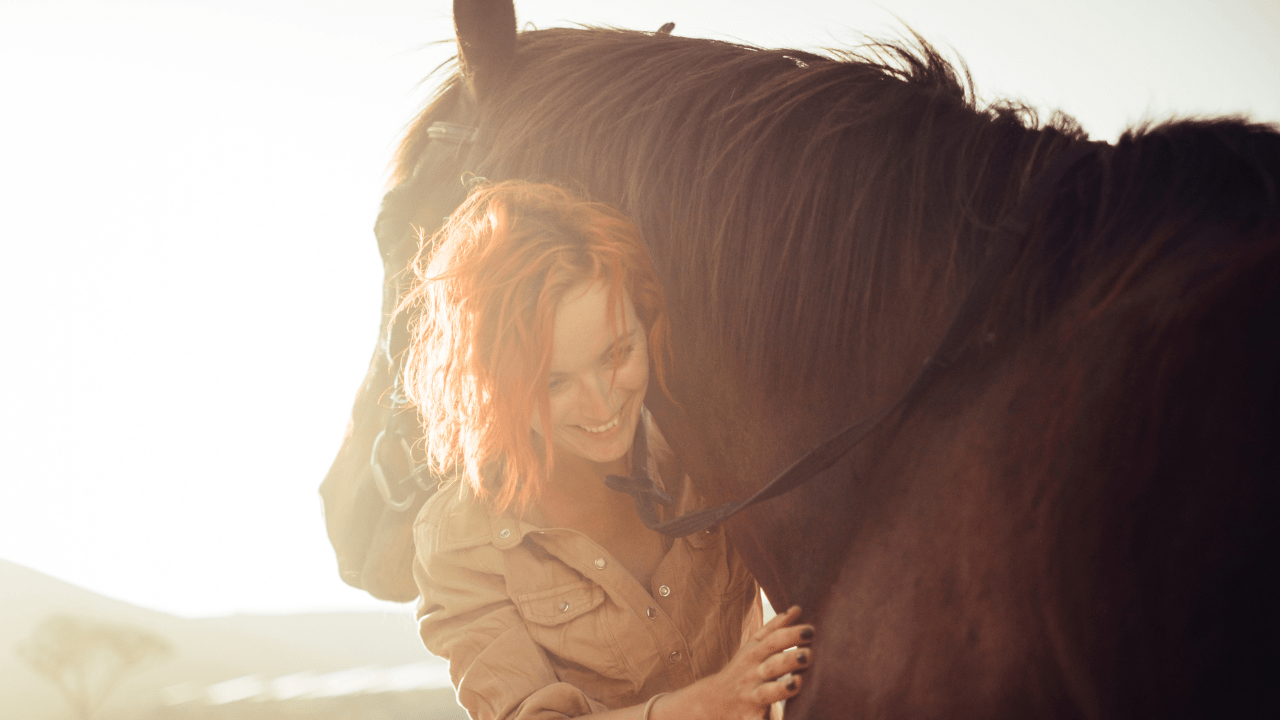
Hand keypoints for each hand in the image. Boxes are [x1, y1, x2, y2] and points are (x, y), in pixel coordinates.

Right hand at [657, 606, 813, 719]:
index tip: (811, 630)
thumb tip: (797, 609)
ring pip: (766, 693)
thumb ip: (775, 628)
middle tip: (809, 655)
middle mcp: (752, 674)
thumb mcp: (753, 647)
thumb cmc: (741, 670)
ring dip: (781, 689)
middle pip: (772, 665)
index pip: (773, 641)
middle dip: (790, 659)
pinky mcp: (749, 718)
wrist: (712, 701)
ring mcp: (750, 696)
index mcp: (754, 654)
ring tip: (797, 684)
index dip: (791, 635)